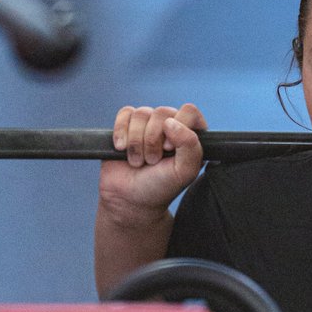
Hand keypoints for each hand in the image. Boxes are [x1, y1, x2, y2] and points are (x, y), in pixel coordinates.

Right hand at [98, 103, 206, 225]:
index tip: (170, 149)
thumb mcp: (185, 171)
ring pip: (141, 113)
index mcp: (190, 136)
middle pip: (162, 112)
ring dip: (137, 142)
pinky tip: (122, 149)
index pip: (190, 112)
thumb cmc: (160, 187)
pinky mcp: (127, 126)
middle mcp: (170, 127)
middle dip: (154, 140)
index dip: (179, 127)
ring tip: (139, 161)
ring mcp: (148, 126)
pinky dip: (121, 132)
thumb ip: (190, 145)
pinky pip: (124, 113)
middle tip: (153, 161)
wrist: (130, 199)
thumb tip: (171, 122)